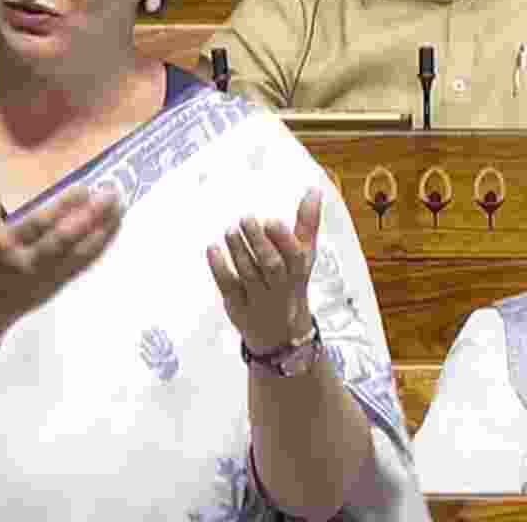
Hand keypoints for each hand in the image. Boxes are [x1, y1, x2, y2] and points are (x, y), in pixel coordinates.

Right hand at [0, 167, 122, 325]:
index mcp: (9, 246)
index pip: (38, 225)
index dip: (61, 207)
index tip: (83, 187)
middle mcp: (32, 262)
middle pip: (65, 239)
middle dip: (90, 217)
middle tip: (110, 194)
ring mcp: (50, 274)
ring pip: (81, 251)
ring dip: (103, 229)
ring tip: (120, 205)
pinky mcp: (63, 281)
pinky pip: (87, 261)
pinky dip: (103, 243)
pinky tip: (116, 225)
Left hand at [208, 188, 320, 353]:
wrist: (281, 337)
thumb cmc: (291, 284)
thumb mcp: (304, 257)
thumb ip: (308, 224)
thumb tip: (313, 189)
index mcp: (298, 272)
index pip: (294, 256)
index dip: (282, 239)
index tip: (271, 220)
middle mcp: (280, 288)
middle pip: (271, 266)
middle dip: (259, 242)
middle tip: (246, 218)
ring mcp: (258, 299)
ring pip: (248, 274)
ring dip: (238, 250)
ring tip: (230, 230)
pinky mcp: (238, 307)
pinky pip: (228, 287)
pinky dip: (219, 267)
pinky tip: (212, 248)